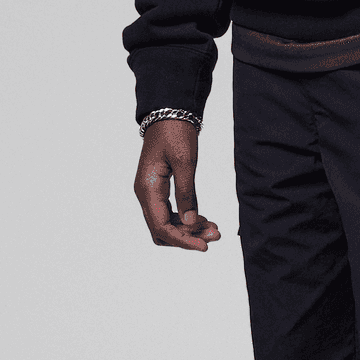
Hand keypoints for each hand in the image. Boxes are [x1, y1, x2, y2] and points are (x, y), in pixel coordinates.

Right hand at [134, 119, 220, 249]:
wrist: (168, 113)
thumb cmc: (175, 132)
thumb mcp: (186, 162)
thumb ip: (187, 193)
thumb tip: (190, 222)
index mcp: (148, 188)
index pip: (162, 227)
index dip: (183, 240)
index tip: (204, 247)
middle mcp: (144, 194)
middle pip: (162, 230)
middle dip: (187, 237)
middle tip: (215, 235)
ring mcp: (150, 192)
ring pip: (166, 224)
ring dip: (188, 230)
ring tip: (214, 229)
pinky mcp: (158, 189)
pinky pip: (169, 213)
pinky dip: (185, 220)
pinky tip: (203, 219)